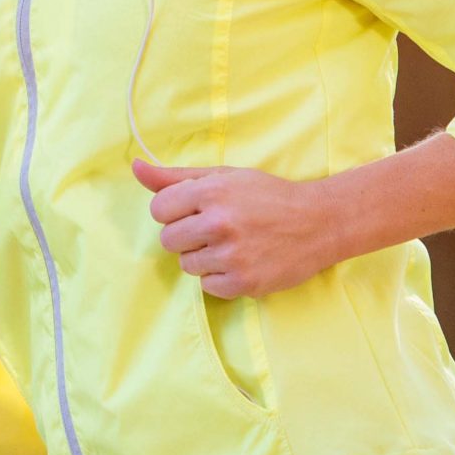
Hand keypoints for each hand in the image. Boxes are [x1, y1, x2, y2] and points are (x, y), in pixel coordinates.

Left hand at [131, 158, 338, 297]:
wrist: (319, 223)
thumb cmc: (268, 196)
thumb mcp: (224, 176)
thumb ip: (175, 176)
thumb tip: (135, 168)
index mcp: (212, 192)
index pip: (159, 209)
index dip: (175, 210)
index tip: (195, 210)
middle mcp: (219, 223)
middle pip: (168, 240)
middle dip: (186, 235)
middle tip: (215, 229)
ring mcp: (232, 255)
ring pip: (186, 265)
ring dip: (203, 257)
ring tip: (231, 244)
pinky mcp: (243, 283)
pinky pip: (207, 286)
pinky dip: (220, 277)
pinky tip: (241, 261)